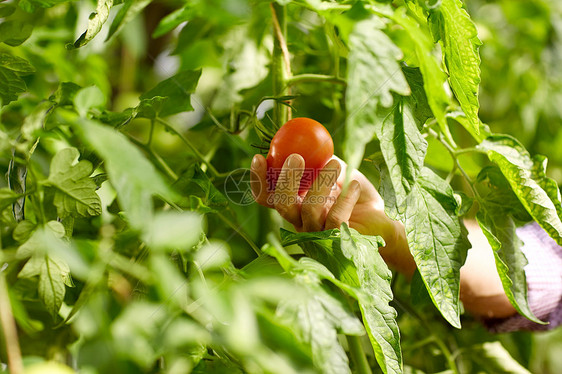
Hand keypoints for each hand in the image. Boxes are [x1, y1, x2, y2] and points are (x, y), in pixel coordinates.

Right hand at [250, 153, 415, 274]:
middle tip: (296, 157)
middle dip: (286, 179)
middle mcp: (299, 222)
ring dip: (322, 182)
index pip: (266, 197)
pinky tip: (355, 185)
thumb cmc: (356, 194)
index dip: (258, 180)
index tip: (260, 157)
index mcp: (294, 205)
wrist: (382, 221)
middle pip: (281, 204)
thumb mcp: (338, 170)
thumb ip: (320, 159)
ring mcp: (317, 234)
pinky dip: (345, 198)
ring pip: (309, 209)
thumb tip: (306, 137)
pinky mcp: (337, 240)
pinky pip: (335, 218)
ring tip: (337, 164)